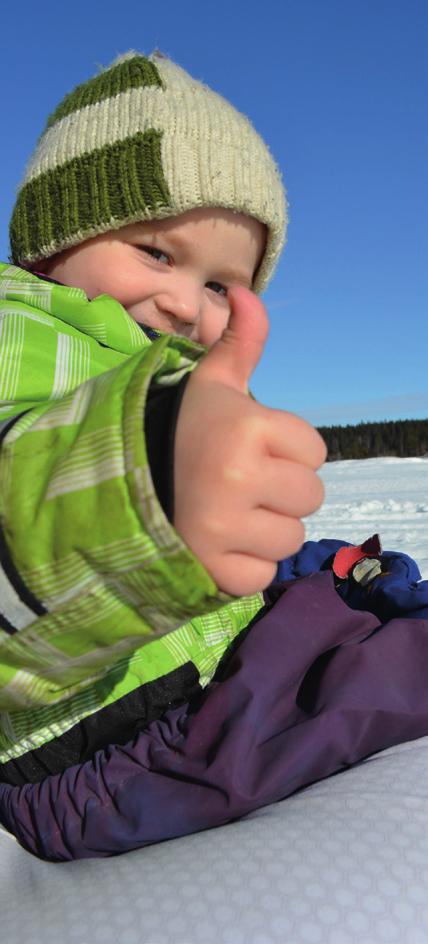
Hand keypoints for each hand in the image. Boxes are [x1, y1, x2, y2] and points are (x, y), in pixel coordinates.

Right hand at [174, 286, 325, 595]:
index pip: (314, 450)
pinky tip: (218, 543)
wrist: (124, 488)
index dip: (287, 451)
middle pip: (310, 496)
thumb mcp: (211, 387)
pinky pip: (264, 573)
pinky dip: (245, 565)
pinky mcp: (214, 570)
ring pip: (291, 537)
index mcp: (245, 428)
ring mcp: (224, 528)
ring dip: (266, 530)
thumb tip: (248, 292)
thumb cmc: (182, 434)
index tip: (249, 449)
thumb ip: (240, 344)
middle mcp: (237, 477)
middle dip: (282, 491)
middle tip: (239, 484)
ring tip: (228, 513)